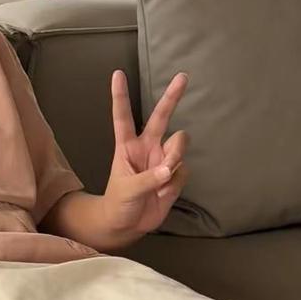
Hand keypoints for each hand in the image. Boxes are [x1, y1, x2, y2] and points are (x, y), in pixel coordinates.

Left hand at [103, 69, 189, 240]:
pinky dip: (175, 183)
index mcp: (127, 146)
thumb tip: (169, 169)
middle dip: (172, 97)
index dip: (120, 96)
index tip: (117, 73)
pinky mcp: (174, 175)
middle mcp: (147, 148)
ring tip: (163, 175)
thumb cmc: (118, 204)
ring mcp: (162, 160)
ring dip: (175, 156)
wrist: (126, 225)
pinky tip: (163, 193)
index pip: (123, 116)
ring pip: (179, 145)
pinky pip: (183, 171)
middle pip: (161, 117)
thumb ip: (148, 179)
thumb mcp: (127, 191)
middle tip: (183, 77)